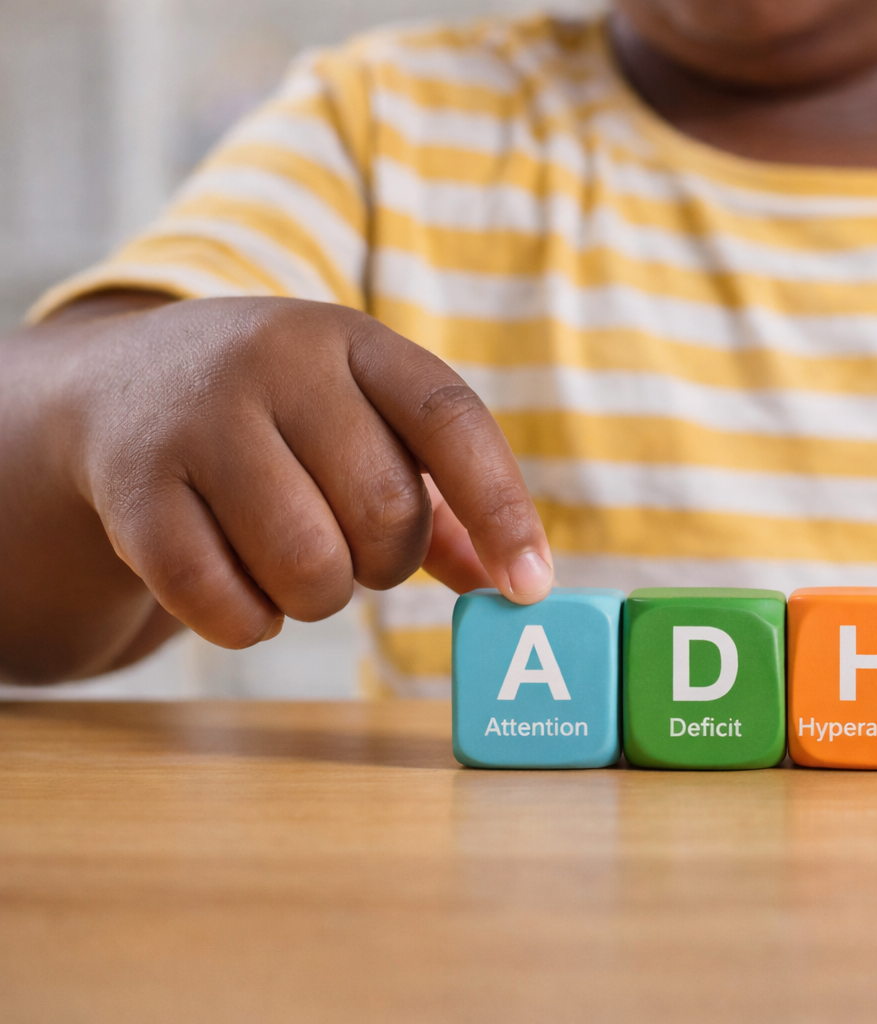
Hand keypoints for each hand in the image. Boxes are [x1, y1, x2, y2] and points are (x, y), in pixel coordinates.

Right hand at [4, 294, 550, 673]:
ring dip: (319, 598)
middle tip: (356, 550)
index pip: (452, 420)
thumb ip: (443, 500)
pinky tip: (242, 590)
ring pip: (307, 563)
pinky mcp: (131, 488)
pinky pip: (219, 600)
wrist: (117, 387)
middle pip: (385, 511)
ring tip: (297, 566)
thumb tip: (509, 583)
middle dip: (386, 561)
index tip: (530, 586)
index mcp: (352, 341)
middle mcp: (275, 363)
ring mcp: (196, 420)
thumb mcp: (362, 421)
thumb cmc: (280, 419)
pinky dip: (249, 622)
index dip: (502, 510)